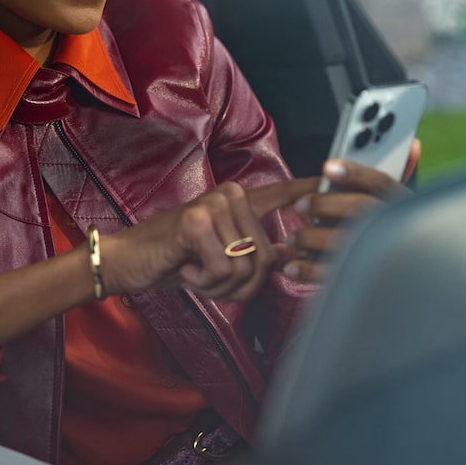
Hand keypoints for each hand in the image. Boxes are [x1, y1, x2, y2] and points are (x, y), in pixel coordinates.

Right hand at [99, 176, 319, 301]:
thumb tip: (291, 251)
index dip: (311, 190)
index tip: (336, 178)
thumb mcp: (221, 259)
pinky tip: (185, 268)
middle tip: (209, 277)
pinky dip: (204, 282)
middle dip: (242, 284)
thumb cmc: (177, 261)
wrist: (129, 262)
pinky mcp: (197, 222)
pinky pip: (224, 270)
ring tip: (196, 271)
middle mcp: (230, 195)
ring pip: (246, 267)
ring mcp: (214, 205)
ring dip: (221, 285)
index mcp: (239, 201)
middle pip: (267, 257)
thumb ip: (254, 252)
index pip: (282, 193)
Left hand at [286, 138, 420, 281]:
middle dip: (326, 204)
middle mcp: (396, 231)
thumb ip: (400, 177)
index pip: (382, 184)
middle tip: (300, 205)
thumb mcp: (403, 209)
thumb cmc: (399, 241)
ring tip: (293, 238)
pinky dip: (308, 270)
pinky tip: (293, 266)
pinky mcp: (365, 285)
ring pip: (344, 244)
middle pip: (362, 211)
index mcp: (403, 207)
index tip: (328, 167)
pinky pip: (334, 277)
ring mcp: (381, 260)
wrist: (415, 296)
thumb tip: (411, 145)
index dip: (354, 173)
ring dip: (311, 239)